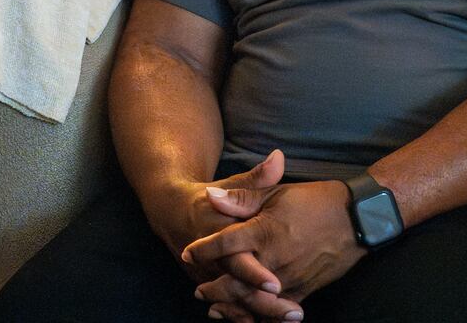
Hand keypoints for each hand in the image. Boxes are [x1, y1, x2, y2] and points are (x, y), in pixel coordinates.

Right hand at [145, 151, 303, 320]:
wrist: (172, 213)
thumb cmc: (210, 197)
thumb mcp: (231, 183)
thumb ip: (257, 177)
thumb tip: (278, 158)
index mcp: (216, 234)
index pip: (236, 257)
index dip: (254, 273)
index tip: (276, 284)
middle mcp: (210, 261)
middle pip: (237, 289)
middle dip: (264, 303)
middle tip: (294, 312)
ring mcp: (208, 277)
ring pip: (233, 303)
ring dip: (260, 314)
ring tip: (291, 318)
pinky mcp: (209, 286)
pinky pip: (229, 307)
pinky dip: (247, 316)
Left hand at [183, 178, 367, 318]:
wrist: (357, 218)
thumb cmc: (315, 200)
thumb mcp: (277, 193)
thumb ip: (243, 197)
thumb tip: (211, 197)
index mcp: (264, 231)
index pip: (224, 244)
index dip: (202, 250)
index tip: (187, 254)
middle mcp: (273, 258)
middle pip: (233, 281)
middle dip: (213, 288)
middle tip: (199, 290)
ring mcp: (289, 278)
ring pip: (251, 301)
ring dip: (230, 306)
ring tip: (215, 308)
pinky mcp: (303, 290)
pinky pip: (276, 311)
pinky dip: (258, 317)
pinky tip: (247, 317)